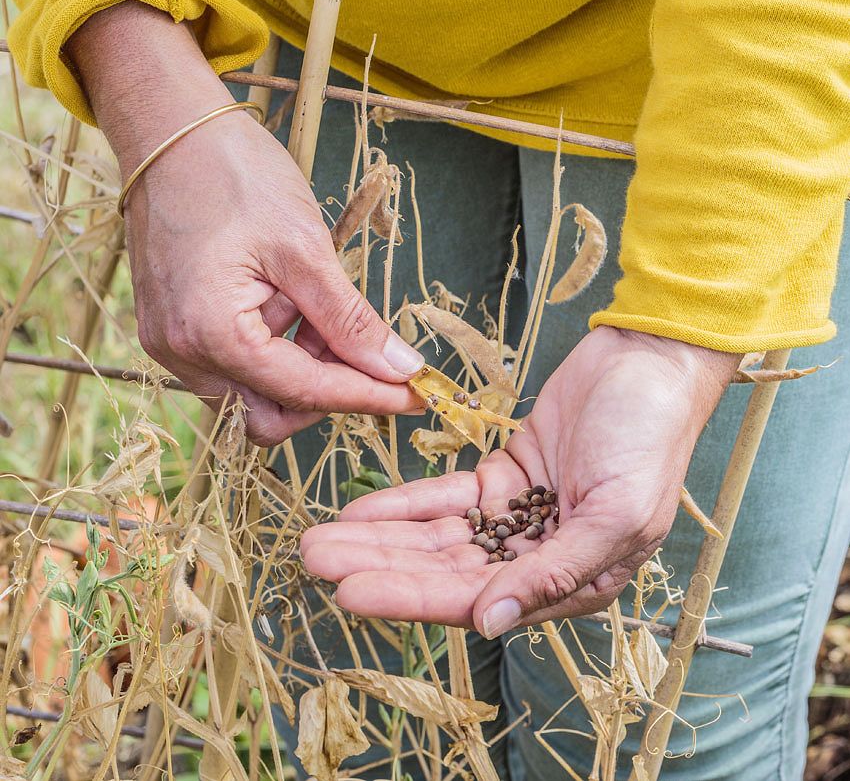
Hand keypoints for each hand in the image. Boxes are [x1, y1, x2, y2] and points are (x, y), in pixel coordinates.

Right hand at [67, 2, 421, 443]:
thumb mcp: (305, 247)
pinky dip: (273, 350)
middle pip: (270, 415)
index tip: (417, 396)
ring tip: (316, 303)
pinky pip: (234, 367)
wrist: (169, 129)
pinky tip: (290, 304)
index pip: (305, 392)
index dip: (368, 396)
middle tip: (362, 346)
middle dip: (325, 391)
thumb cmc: (235, 174)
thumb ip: (350, 320)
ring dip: (299, 367)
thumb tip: (400, 369)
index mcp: (211, 334)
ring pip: (253, 395)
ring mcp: (172, 345)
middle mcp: (183, 354)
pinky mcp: (175, 330)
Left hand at [301, 326, 738, 637]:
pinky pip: (447, 494)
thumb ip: (554, 572)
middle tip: (316, 556)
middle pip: (445, 569)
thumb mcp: (616, 512)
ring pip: (438, 535)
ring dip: (381, 536)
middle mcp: (539, 555)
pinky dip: (405, 501)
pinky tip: (362, 508)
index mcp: (573, 579)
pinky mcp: (504, 474)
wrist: (650, 363)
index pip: (477, 598)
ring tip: (321, 536)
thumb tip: (491, 623)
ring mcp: (518, 514)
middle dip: (379, 565)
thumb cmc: (650, 438)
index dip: (411, 596)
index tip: (351, 592)